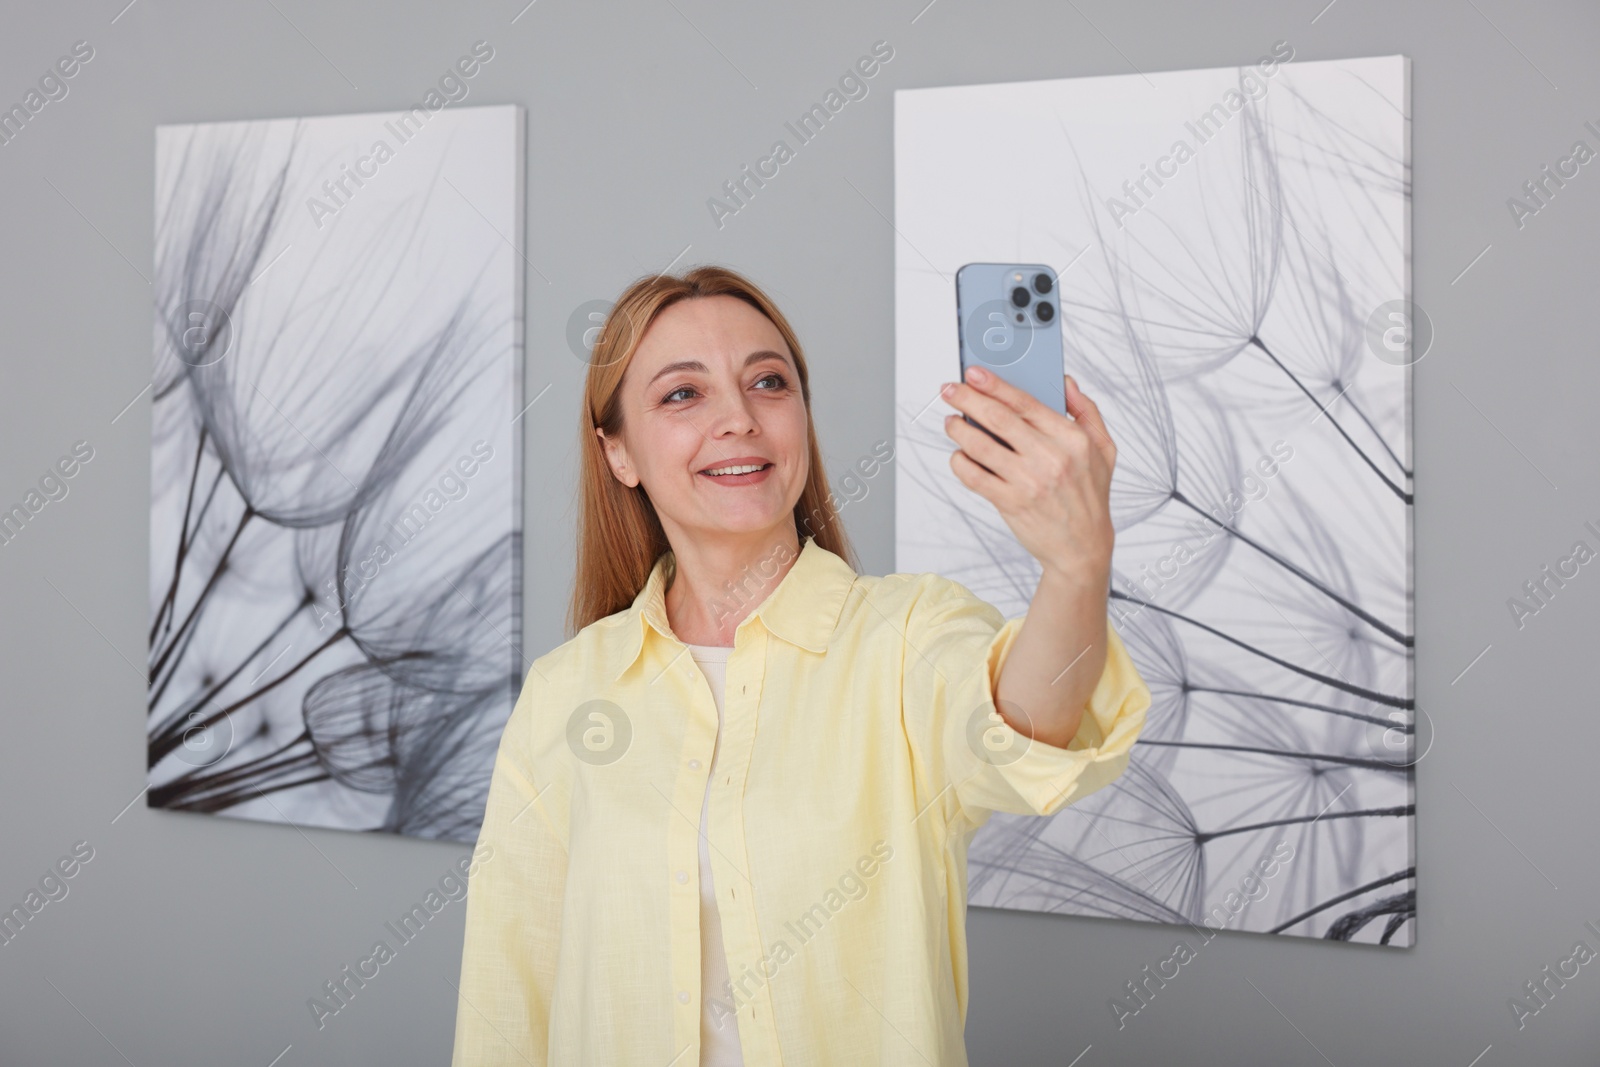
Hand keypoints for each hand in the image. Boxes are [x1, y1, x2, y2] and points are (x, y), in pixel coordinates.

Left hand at [940, 367, 1116, 585]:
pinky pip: (974, 476)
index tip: (974, 373)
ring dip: (958, 430)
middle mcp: (1051, 457)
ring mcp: (1029, 481)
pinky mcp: (1011, 503)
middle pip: (998, 418)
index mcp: (1072, 439)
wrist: (1083, 548)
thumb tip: (1065, 381)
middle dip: (967, 398)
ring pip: (980, 445)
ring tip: (951, 422)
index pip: (1026, 402)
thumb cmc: (1091, 496)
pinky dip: (960, 462)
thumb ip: (1086, 411)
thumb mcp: (1104, 450)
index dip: (995, 384)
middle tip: (948, 390)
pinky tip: (960, 456)